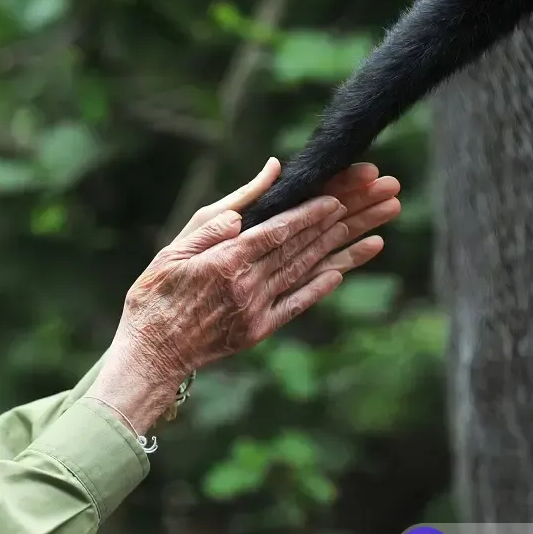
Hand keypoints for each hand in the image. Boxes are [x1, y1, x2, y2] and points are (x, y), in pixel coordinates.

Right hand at [116, 160, 400, 382]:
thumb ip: (220, 214)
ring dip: (346, 250)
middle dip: (347, 221)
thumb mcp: (178, 246)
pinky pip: (297, 303)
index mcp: (227, 260)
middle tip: (381, 201)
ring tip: (379, 232)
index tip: (342, 196)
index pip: (280, 230)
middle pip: (305, 246)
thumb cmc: (157, 294)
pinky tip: (342, 270)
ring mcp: (258, 309)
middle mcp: (249, 284)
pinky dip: (321, 286)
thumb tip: (258, 181)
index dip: (313, 213)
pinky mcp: (260, 330)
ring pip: (309, 271)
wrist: (150, 353)